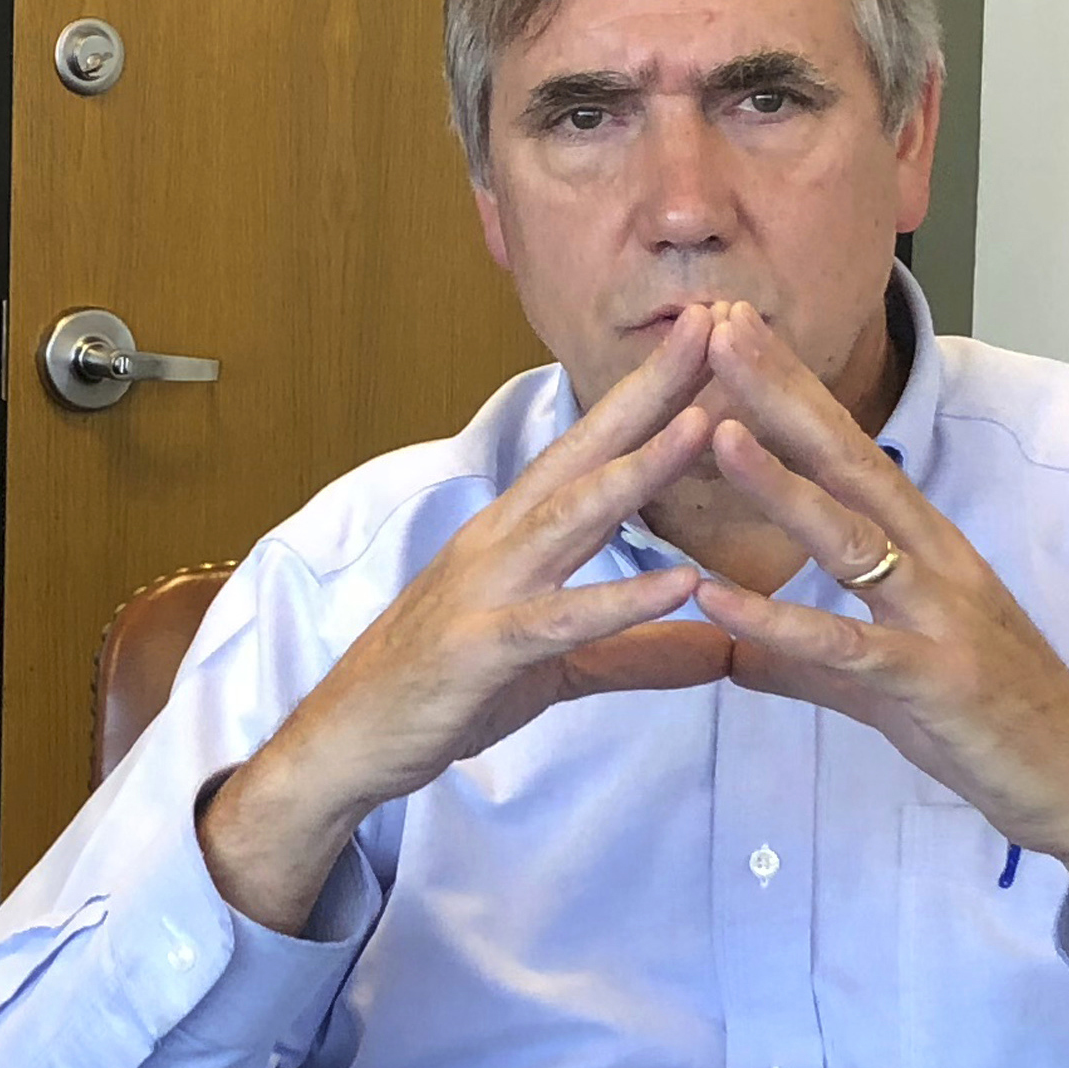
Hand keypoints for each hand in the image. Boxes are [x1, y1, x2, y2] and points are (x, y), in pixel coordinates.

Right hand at [203, 308, 734, 933]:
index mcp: (518, 533)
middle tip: (717, 325)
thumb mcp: (558, 668)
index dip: (653, 391)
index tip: (712, 334)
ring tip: (704, 427)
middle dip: (653, 389)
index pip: (594, 447)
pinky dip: (620, 599)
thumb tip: (720, 651)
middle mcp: (501, 541)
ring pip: (571, 517)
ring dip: (638, 470)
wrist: (347, 742)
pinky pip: (560, 621)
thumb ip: (638, 653)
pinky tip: (681, 581)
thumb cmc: (444, 690)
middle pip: (587, 452)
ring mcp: (487, 588)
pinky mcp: (481, 648)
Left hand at [687, 304, 1068, 966]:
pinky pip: (845, 647)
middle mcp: (936, 564)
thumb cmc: (991, 726)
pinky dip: (779, 623)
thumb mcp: (883, 684)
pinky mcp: (936, 682)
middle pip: (848, 462)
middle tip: (717, 324)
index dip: (791, 390)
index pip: (848, 452)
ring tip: (712, 430)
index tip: (732, 329)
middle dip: (781, 392)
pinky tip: (717, 599)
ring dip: (780, 483)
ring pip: (850, 537)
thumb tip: (731, 652)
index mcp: (926, 550)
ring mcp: (940, 619)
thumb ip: (805, 661)